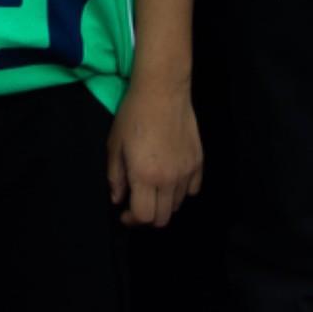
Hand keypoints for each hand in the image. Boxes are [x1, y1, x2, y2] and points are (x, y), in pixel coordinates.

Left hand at [105, 81, 200, 227]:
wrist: (162, 91)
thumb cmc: (133, 115)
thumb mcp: (114, 146)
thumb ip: (115, 177)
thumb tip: (118, 199)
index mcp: (145, 176)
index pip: (143, 216)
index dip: (132, 220)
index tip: (124, 213)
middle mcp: (169, 179)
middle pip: (163, 218)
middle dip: (147, 217)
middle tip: (137, 204)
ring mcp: (186, 171)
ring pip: (177, 205)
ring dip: (163, 204)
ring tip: (153, 189)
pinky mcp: (198, 162)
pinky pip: (192, 190)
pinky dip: (181, 191)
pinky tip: (171, 179)